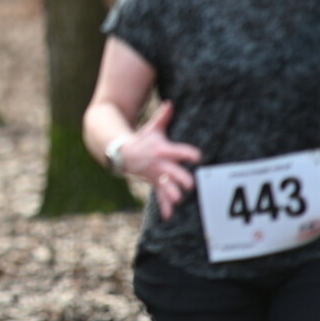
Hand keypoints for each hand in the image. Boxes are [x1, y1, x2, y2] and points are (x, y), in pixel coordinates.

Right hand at [118, 101, 201, 219]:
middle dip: (180, 178)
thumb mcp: (151, 128)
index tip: (197, 157)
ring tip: (178, 200)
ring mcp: (155, 175)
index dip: (187, 153)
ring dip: (171, 193)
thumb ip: (163, 117)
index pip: (177, 151)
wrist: (121, 153)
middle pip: (171, 171)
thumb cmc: (142, 139)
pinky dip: (163, 206)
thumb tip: (170, 104)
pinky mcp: (153, 183)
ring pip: (165, 186)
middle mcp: (159, 164)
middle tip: (190, 184)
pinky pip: (159, 196)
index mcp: (162, 150)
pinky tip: (168, 216)